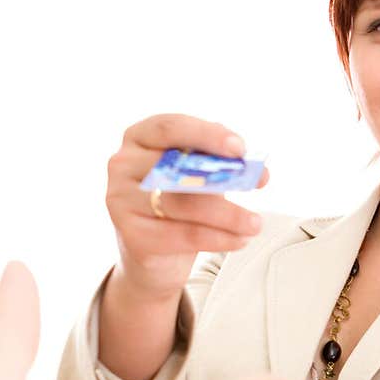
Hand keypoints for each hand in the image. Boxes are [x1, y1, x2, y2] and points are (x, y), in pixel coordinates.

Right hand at [106, 112, 270, 301]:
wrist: (152, 252)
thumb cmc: (178, 202)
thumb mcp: (196, 175)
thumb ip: (219, 164)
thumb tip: (258, 170)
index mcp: (139, 137)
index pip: (170, 127)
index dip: (206, 134)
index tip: (240, 148)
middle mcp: (122, 164)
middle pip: (177, 168)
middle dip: (222, 177)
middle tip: (258, 183)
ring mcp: (121, 200)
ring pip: (182, 205)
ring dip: (227, 215)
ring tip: (255, 223)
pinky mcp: (131, 235)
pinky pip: (181, 236)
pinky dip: (216, 238)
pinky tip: (240, 240)